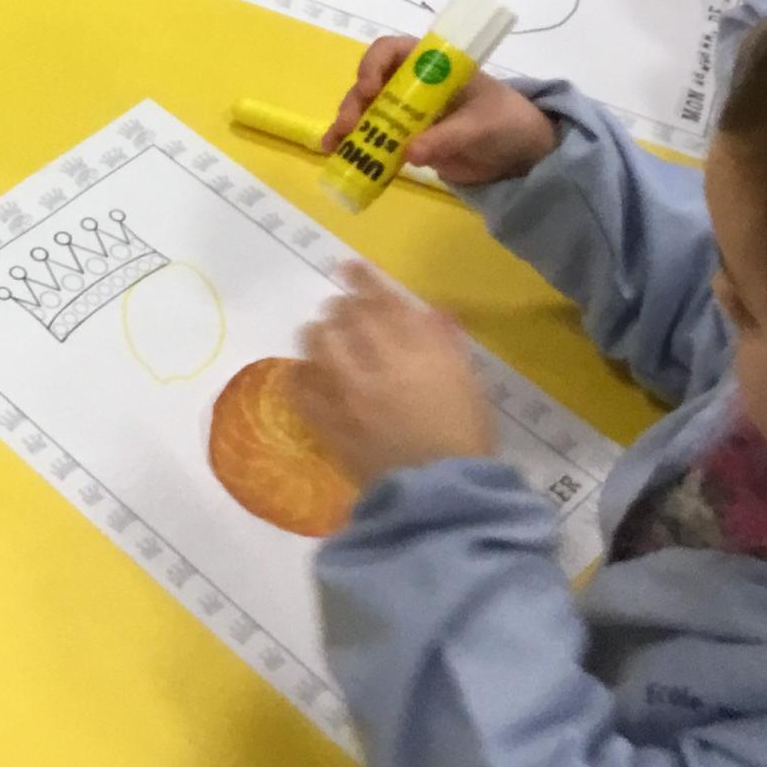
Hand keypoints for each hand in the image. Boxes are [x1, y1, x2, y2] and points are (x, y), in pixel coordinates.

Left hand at [295, 263, 498, 487]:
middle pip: (344, 317)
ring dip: (316, 335)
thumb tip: (430, 314)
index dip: (362, 281)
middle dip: (339, 309)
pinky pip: (301, 388)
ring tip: (319, 339)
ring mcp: (349, 394)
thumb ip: (445, 346)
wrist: (445, 496)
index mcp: (421, 351)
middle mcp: (380, 364)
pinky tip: (303, 374)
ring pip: (318, 344)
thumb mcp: (467, 385)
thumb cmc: (465, 440)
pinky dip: (299, 376)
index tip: (349, 270)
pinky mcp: (329, 423)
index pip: (382, 301)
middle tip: (340, 314)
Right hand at [321, 35, 558, 184]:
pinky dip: (354, 147)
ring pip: (365, 112)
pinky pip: (373, 139)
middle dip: (355, 103)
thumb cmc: (506, 122)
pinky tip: (337, 157)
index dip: (374, 64)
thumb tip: (409, 152)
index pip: (392, 50)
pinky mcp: (404, 140)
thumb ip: (448, 136)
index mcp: (432, 66)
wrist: (522, 153)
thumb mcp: (482, 125)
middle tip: (349, 127)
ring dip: (346, 126)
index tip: (370, 88)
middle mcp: (411, 85)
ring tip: (334, 146)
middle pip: (370, 84)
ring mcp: (405, 113)